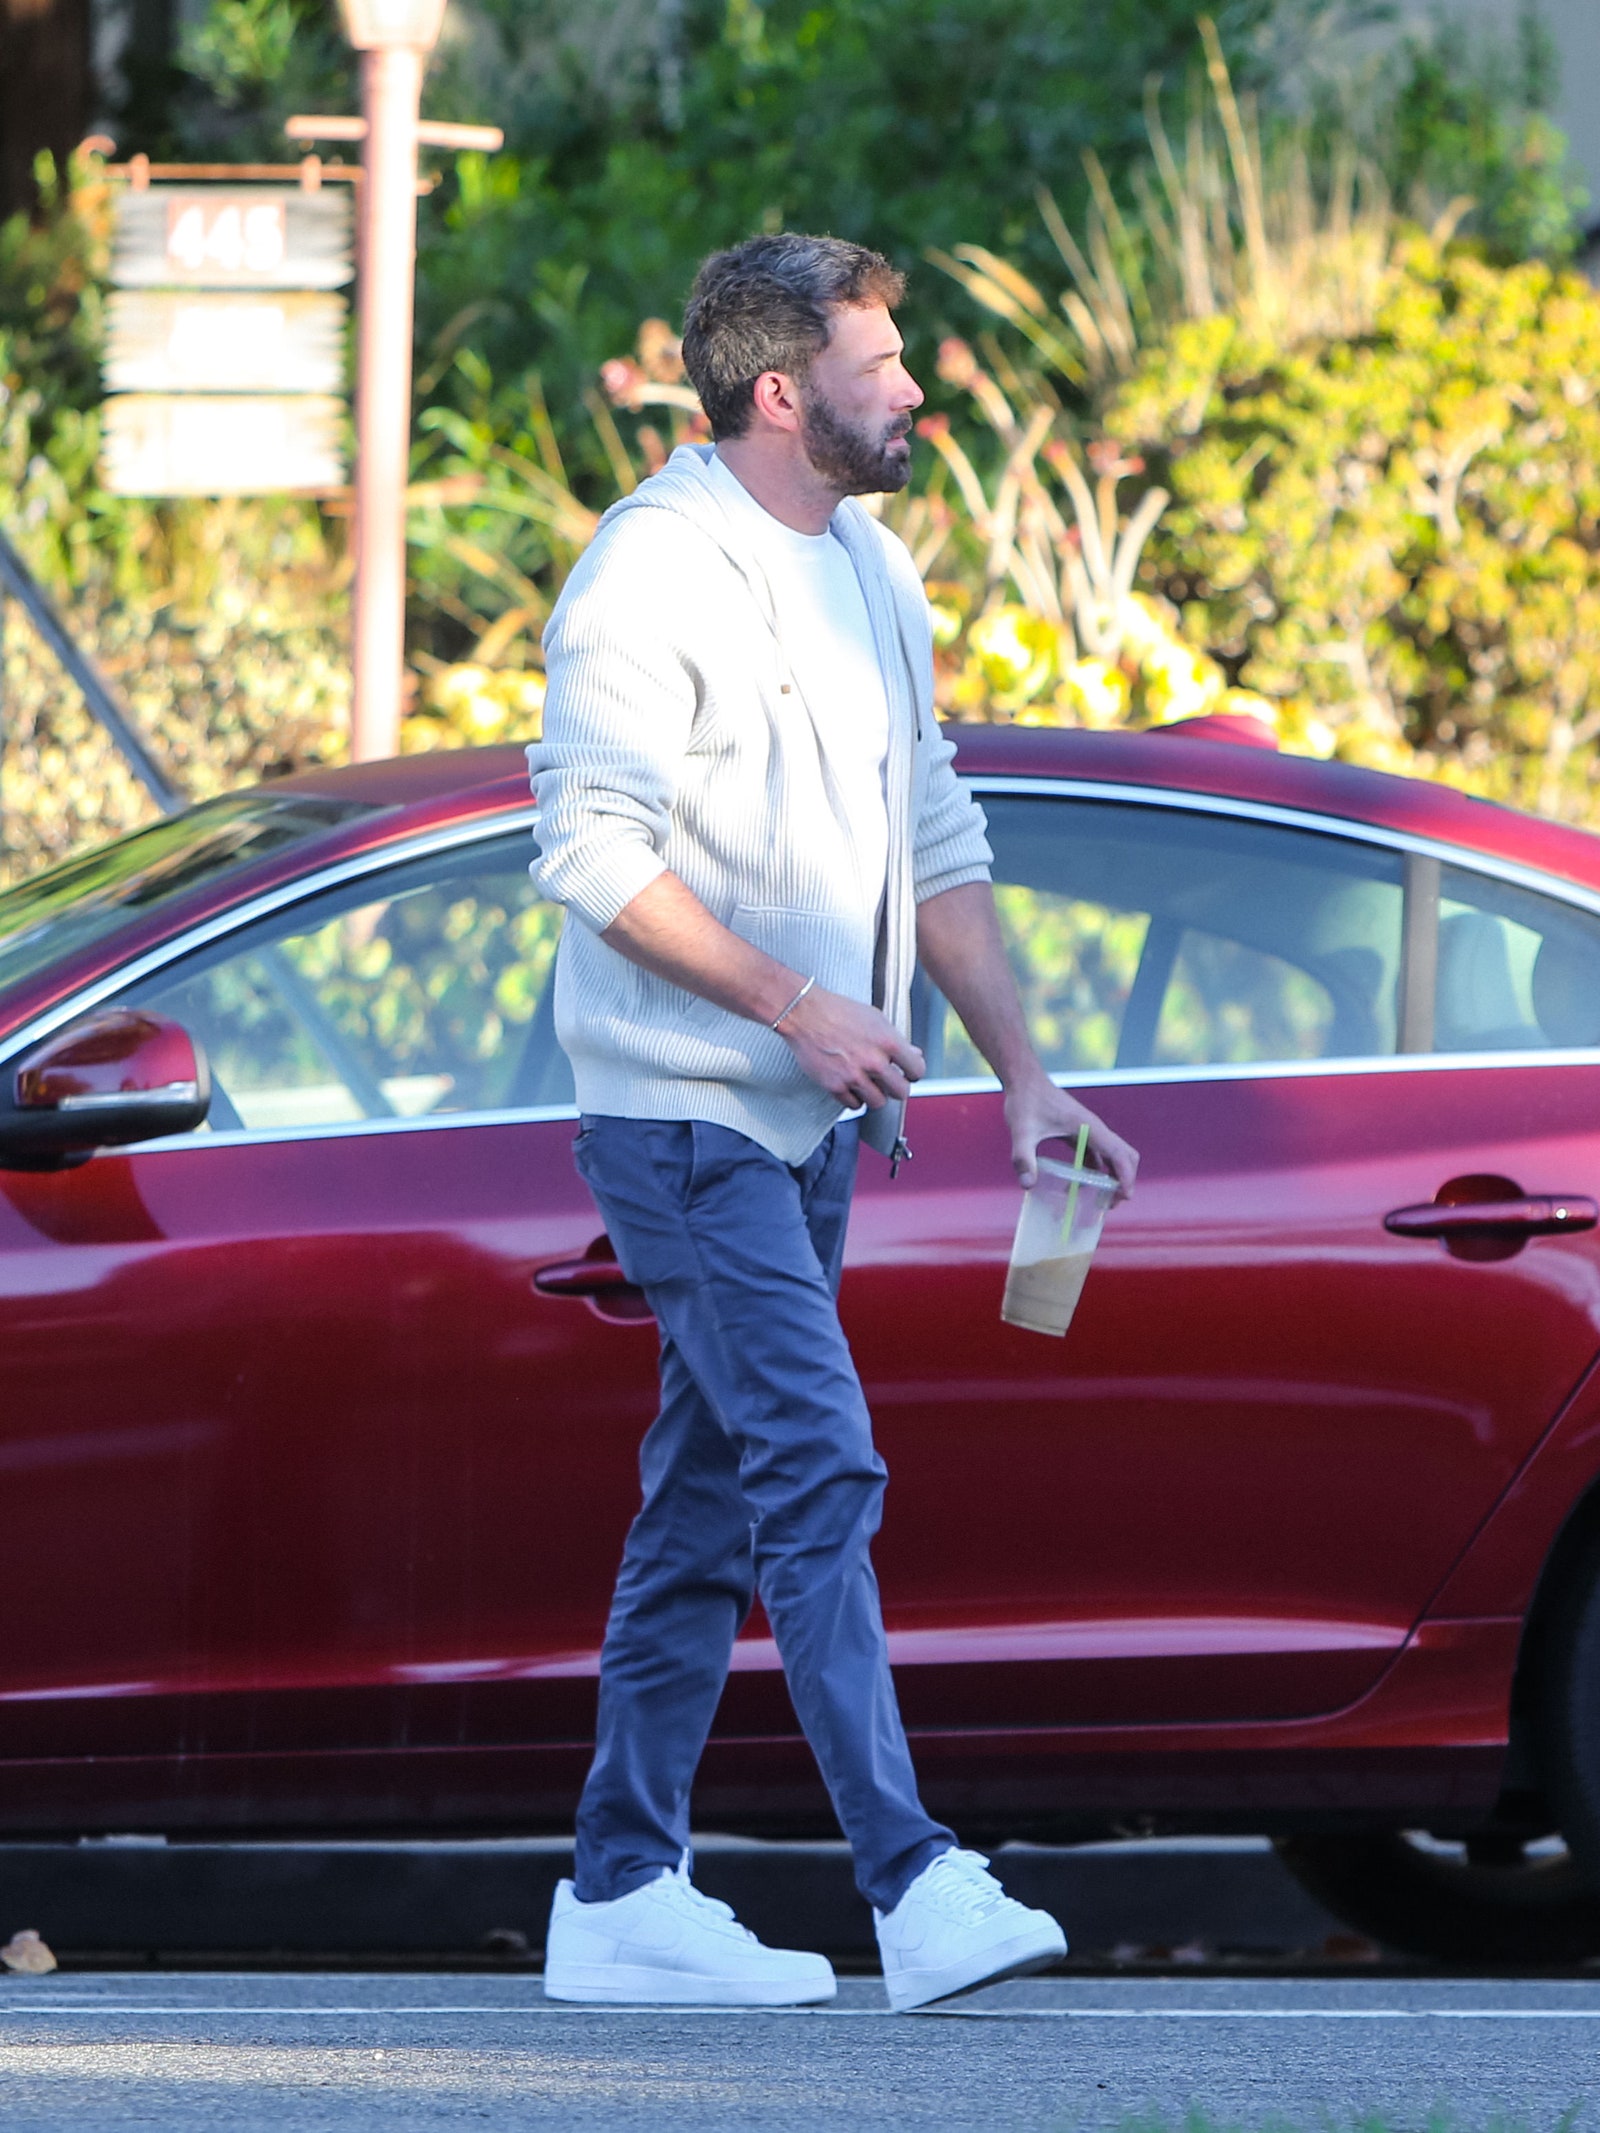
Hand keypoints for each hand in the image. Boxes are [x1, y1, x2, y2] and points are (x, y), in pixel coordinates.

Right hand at [777, 985, 924, 1108]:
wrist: (805, 1014)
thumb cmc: (838, 1011)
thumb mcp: (875, 1019)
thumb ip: (895, 1039)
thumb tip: (913, 1053)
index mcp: (888, 1042)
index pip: (916, 1070)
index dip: (913, 1073)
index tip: (907, 1073)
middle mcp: (873, 1061)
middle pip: (901, 1092)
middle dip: (896, 1087)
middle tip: (889, 1082)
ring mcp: (853, 1075)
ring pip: (878, 1103)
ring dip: (875, 1095)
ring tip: (868, 1085)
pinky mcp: (834, 1086)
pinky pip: (853, 1105)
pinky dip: (854, 1099)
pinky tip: (851, 1086)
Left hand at [1004, 1071, 1137, 1199]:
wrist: (1023, 1081)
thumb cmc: (1024, 1102)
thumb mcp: (1021, 1131)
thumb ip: (1023, 1157)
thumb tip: (1027, 1185)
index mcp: (1089, 1128)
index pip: (1119, 1154)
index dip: (1126, 1177)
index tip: (1123, 1197)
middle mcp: (1094, 1129)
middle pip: (1125, 1156)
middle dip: (1124, 1180)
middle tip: (1111, 1204)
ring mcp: (1089, 1131)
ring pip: (1113, 1156)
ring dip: (1112, 1178)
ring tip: (1099, 1202)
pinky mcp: (1079, 1132)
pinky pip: (1097, 1154)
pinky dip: (1096, 1172)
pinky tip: (1079, 1186)